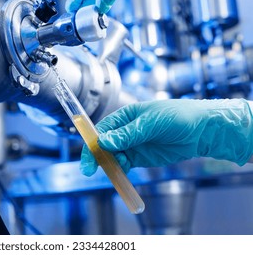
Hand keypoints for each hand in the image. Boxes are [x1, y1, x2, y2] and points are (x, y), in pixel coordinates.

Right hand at [80, 99, 252, 175]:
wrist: (202, 131)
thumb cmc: (178, 117)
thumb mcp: (151, 123)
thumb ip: (128, 134)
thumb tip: (104, 142)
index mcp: (125, 116)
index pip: (102, 129)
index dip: (92, 141)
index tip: (88, 153)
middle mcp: (125, 130)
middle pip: (103, 144)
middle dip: (96, 156)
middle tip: (89, 169)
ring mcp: (133, 145)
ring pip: (112, 156)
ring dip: (108, 165)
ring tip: (112, 170)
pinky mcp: (140, 157)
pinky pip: (124, 165)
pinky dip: (120, 170)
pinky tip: (120, 174)